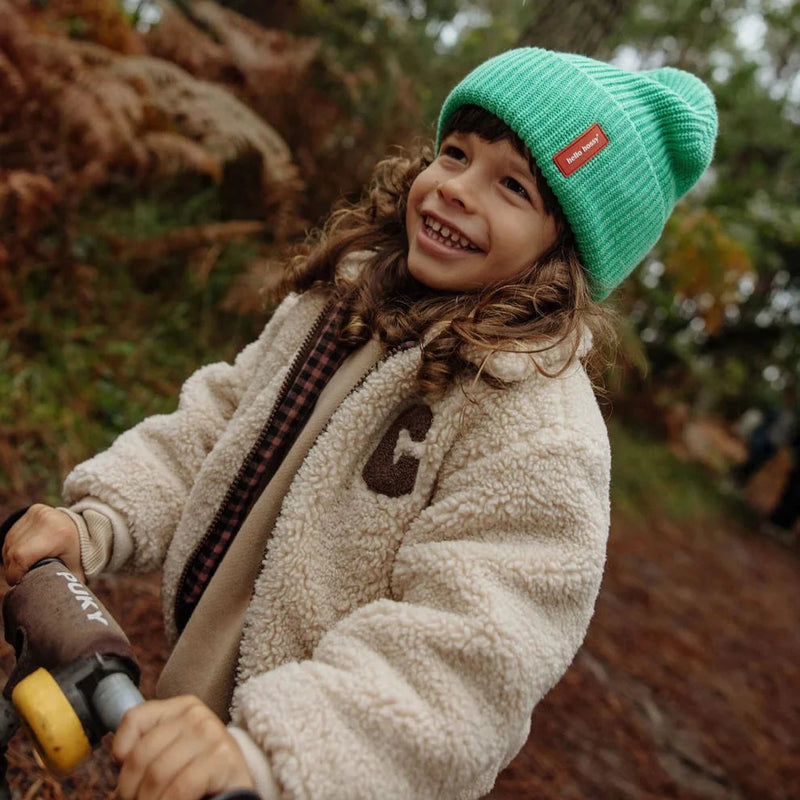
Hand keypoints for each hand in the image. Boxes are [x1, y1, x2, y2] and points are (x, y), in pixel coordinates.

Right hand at [1, 503, 82, 584]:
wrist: (86, 526)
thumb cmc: (79, 552)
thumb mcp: (76, 570)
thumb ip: (65, 586)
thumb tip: (56, 603)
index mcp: (58, 534)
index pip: (22, 557)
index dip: (16, 574)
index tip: (21, 584)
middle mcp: (45, 520)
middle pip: (13, 552)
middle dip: (13, 569)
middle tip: (22, 578)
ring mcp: (37, 514)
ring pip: (10, 544)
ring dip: (11, 559)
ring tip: (24, 566)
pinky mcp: (31, 511)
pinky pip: (11, 535)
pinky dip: (12, 548)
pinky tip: (23, 554)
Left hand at [113, 696, 255, 799]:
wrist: (238, 786)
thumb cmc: (199, 773)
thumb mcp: (172, 753)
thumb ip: (146, 756)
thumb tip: (112, 788)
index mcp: (180, 707)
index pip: (134, 719)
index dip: (121, 753)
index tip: (126, 777)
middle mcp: (196, 715)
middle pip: (141, 754)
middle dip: (130, 790)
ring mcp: (211, 733)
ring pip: (157, 774)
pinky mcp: (222, 758)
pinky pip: (180, 787)